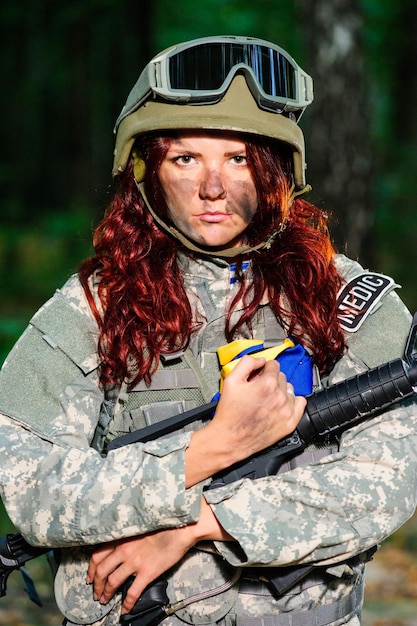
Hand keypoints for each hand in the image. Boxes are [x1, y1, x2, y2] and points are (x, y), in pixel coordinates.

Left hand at [87, 500, 228, 613]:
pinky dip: (127, 604)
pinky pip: (132, 592)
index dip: (91, 569)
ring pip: (113, 582)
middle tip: (97, 593)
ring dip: (107, 594)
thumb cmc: (163, 524)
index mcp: (122, 538)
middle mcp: (124, 550)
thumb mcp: (139, 527)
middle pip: (101, 571)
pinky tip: (125, 609)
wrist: (180, 528)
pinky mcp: (147, 572)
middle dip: (96, 585)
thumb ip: (127, 537)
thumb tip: (118, 549)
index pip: (97, 556)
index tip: (90, 577)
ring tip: (106, 600)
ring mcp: (135, 562)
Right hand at [185, 355, 305, 484]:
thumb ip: (247, 363)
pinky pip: (300, 404)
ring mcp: (286, 410)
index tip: (259, 375)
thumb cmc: (229, 413)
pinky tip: (281, 405)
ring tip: (267, 400)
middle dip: (271, 380)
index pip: (274, 365)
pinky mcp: (290, 423)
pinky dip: (293, 402)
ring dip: (280, 391)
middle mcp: (280, 396)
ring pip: (290, 389)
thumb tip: (260, 360)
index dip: (264, 369)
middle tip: (259, 389)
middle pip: (281, 377)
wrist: (230, 439)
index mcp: (267, 384)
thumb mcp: (231, 380)